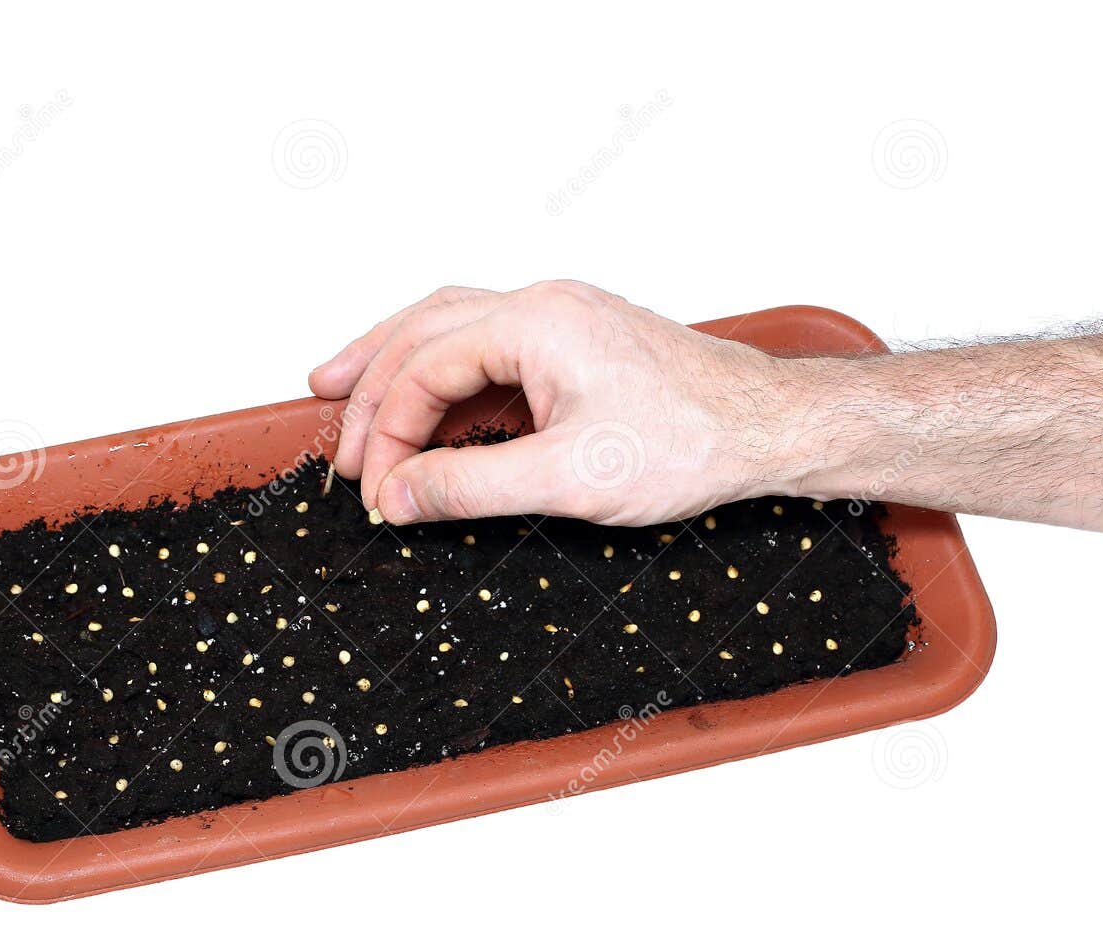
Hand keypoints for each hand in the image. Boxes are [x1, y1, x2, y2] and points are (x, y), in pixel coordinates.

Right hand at [307, 281, 817, 526]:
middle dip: (368, 384)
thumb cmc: (689, 442)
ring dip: (393, 360)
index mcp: (535, 323)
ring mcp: (559, 319)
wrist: (767, 428)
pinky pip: (485, 344)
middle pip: (422, 328)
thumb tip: (399, 494)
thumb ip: (470, 486)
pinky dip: (442, 372)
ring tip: (341, 386)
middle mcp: (542, 305)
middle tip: (335, 438)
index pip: (425, 369)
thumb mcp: (567, 479)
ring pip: (449, 324)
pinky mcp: (574, 343)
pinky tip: (427, 400)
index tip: (376, 491)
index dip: (388, 434)